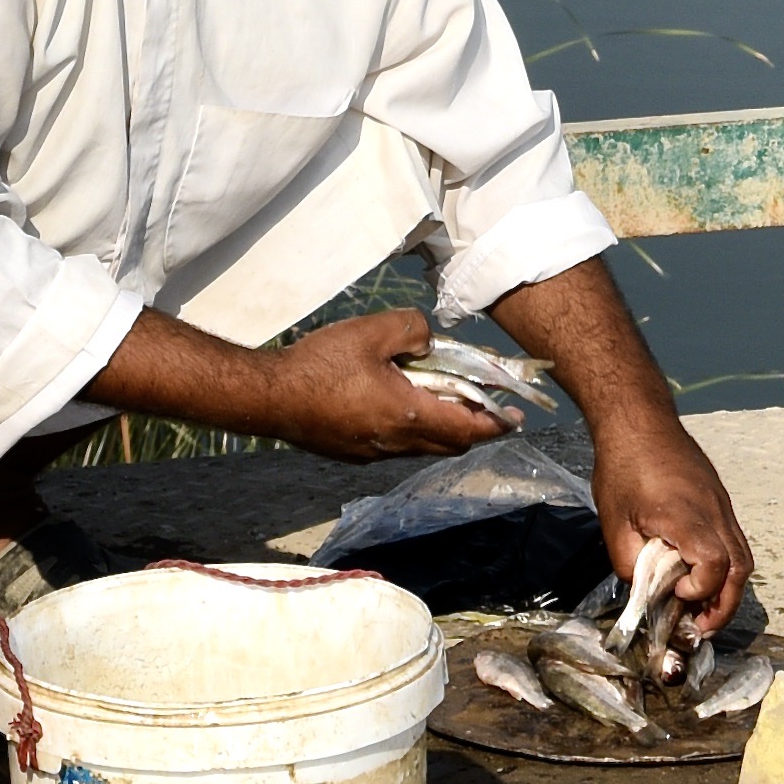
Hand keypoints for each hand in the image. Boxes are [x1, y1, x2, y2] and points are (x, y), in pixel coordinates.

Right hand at [250, 309, 519, 463]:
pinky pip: (396, 447)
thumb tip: (428, 342)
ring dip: (441, 429)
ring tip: (444, 402)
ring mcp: (372, 453)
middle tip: (486, 409)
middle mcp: (395, 444)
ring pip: (422, 447)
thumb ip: (413, 329)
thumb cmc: (320, 364)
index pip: (468, 428)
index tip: (515, 418)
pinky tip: (399, 406)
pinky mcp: (353, 453)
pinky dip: (413, 431)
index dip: (496, 423)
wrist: (269, 397)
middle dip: (473, 428)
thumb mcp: (372, 330)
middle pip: (449, 444)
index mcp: (408, 416)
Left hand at [594, 417, 753, 641]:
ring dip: (727, 588)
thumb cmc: (622, 469)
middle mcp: (714, 512)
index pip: (715, 564)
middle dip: (725, 605)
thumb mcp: (614, 523)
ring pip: (742, 556)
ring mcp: (722, 505)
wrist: (639, 421)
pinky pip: (733, 540)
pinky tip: (700, 575)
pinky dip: (723, 566)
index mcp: (687, 516)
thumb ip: (631, 564)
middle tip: (701, 627)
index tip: (677, 597)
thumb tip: (646, 592)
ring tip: (702, 609)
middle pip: (740, 567)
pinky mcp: (720, 500)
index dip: (701, 590)